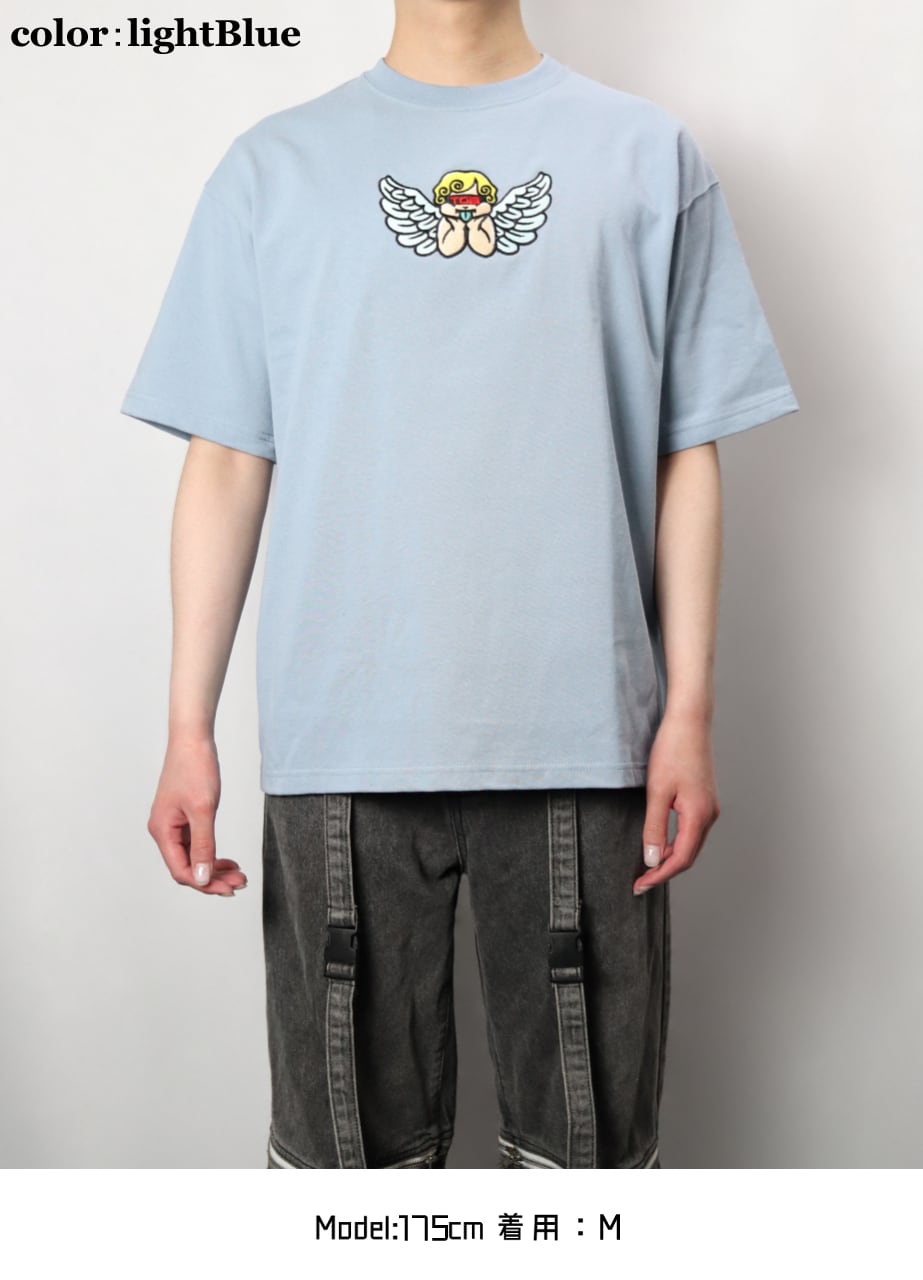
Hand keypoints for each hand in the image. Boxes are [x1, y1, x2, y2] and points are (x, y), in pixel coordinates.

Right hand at [146, 733, 247, 896]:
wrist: (193, 740)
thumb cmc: (195, 768)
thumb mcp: (203, 810)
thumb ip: (203, 846)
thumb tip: (202, 878)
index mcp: (162, 831)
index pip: (181, 871)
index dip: (205, 883)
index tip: (229, 888)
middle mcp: (164, 831)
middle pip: (187, 867)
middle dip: (213, 878)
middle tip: (240, 883)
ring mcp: (173, 825)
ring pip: (193, 858)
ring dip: (215, 869)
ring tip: (238, 875)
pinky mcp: (184, 817)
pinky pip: (196, 845)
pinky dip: (212, 854)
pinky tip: (228, 860)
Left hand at [633, 711, 719, 894]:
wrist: (689, 723)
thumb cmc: (672, 751)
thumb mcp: (657, 792)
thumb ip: (654, 828)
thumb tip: (651, 859)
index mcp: (699, 815)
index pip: (680, 859)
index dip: (660, 875)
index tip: (640, 885)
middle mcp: (709, 815)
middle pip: (688, 856)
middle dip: (664, 871)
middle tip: (640, 882)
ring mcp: (709, 808)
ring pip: (691, 844)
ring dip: (670, 858)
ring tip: (647, 867)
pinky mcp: (704, 800)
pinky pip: (691, 831)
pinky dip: (676, 843)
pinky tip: (660, 844)